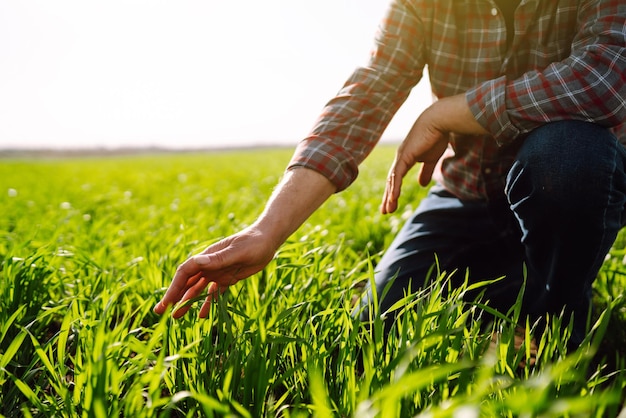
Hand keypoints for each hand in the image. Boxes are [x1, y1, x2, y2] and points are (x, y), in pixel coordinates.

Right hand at [153, 226, 276, 318]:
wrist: (267, 240)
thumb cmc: (253, 242)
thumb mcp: (237, 251)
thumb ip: (218, 258)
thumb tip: (198, 262)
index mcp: (208, 257)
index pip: (185, 272)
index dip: (174, 287)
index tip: (167, 301)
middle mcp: (209, 265)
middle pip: (187, 282)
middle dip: (174, 296)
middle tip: (160, 311)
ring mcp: (217, 272)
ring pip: (197, 289)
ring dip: (187, 301)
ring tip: (177, 317)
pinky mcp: (228, 278)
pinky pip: (214, 293)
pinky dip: (207, 303)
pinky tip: (202, 315)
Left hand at [380, 94, 487, 213]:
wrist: (438, 121)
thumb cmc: (436, 137)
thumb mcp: (431, 159)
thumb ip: (425, 171)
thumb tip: (421, 185)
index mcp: (405, 159)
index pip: (396, 179)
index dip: (393, 192)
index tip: (391, 204)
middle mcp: (400, 159)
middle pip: (391, 181)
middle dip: (388, 197)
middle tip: (384, 211)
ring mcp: (401, 157)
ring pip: (392, 180)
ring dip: (390, 196)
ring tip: (388, 210)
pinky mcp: (405, 156)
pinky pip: (397, 175)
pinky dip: (395, 187)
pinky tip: (393, 197)